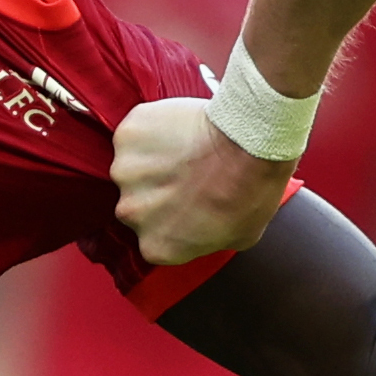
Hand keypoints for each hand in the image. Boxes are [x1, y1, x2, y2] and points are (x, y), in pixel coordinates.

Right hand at [114, 95, 298, 270]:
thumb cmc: (250, 190)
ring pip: (133, 167)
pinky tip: (178, 128)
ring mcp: (125, 174)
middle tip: (188, 173)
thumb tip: (203, 230)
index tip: (189, 201)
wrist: (249, 144)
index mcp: (156, 247)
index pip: (156, 235)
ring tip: (185, 149)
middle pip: (137, 202)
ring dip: (152, 159)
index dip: (173, 216)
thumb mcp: (238, 237)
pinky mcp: (127, 137)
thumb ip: (206, 239)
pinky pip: (135, 134)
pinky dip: (151, 129)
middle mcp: (131, 215)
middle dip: (157, 189)